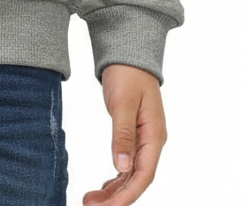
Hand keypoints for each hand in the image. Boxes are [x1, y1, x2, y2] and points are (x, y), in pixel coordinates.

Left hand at [82, 64, 166, 205]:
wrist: (129, 54)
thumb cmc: (128, 74)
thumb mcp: (123, 103)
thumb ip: (123, 135)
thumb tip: (122, 167)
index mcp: (154, 135)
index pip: (143, 175)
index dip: (127, 195)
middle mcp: (152, 141)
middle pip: (137, 179)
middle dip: (116, 197)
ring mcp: (144, 139)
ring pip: (131, 174)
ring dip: (114, 189)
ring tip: (91, 200)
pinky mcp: (134, 134)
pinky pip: (127, 163)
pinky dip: (116, 177)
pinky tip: (105, 186)